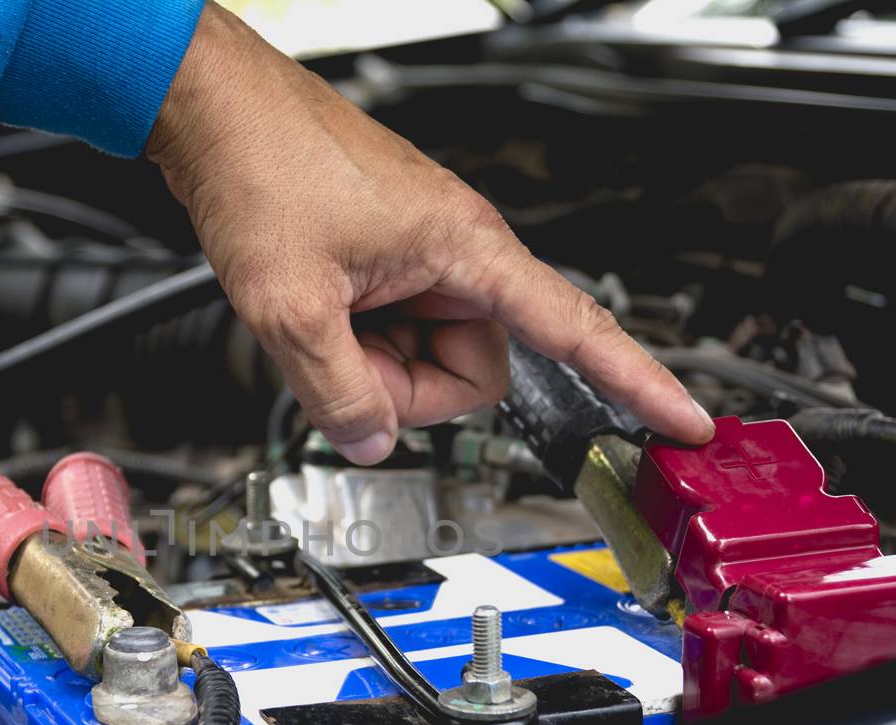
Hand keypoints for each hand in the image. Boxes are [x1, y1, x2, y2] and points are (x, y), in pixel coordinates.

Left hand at [147, 3, 713, 464]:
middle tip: (344, 354)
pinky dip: (354, 341)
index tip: (682, 422)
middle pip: (474, 369)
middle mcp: (456, 250)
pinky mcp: (386, 260)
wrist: (213, 110)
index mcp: (466, 248)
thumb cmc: (262, 165)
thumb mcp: (291, 307)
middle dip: (410, 386)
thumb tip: (372, 443)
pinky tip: (315, 307)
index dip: (636, 383)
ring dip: (374, 364)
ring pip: (427, 355)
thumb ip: (340, 396)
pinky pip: (392, 330)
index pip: (576, 329)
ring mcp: (420, 256)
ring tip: (319, 319)